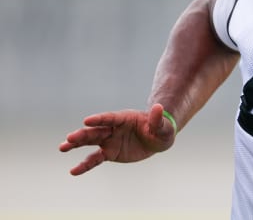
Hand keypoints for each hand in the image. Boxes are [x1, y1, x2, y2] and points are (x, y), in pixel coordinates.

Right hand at [59, 103, 175, 174]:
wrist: (157, 139)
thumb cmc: (161, 130)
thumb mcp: (163, 127)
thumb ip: (157, 119)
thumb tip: (159, 107)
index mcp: (124, 118)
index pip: (110, 118)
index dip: (99, 119)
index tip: (87, 120)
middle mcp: (113, 128)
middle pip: (96, 130)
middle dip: (83, 134)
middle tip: (69, 138)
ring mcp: (109, 140)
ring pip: (90, 142)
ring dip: (76, 145)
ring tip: (62, 147)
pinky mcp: (109, 152)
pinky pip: (95, 159)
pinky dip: (85, 165)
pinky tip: (73, 171)